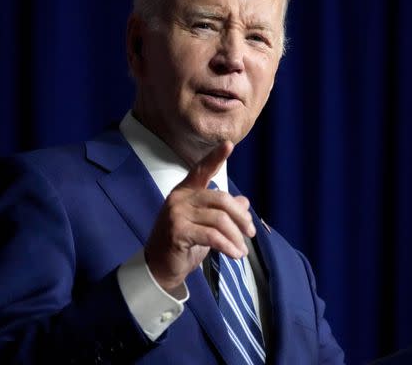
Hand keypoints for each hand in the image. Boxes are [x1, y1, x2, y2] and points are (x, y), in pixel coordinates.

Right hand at [144, 141, 255, 293]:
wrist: (161, 267)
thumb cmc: (184, 243)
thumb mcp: (206, 225)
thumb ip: (222, 212)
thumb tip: (244, 201)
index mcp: (186, 190)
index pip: (202, 169)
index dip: (216, 157)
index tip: (229, 144)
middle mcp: (180, 197)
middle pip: (220, 199)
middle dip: (240, 216)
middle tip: (250, 232)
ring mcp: (177, 213)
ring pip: (219, 219)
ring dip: (236, 236)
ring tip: (242, 250)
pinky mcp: (178, 231)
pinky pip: (212, 236)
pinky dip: (228, 246)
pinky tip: (235, 255)